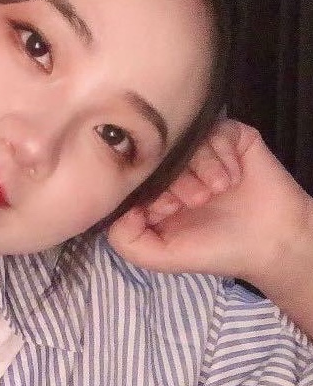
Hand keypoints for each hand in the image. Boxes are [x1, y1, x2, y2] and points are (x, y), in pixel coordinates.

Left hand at [107, 120, 312, 289]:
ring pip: (187, 140)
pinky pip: (217, 129)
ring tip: (217, 191)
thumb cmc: (214, 250)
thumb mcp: (159, 256)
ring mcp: (202, 150)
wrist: (271, 243)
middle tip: (197, 201)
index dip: (148, 188)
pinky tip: (233, 177)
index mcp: (154, 189)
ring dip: (202, 167)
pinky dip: (222, 154)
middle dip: (177, 179)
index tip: (168, 209)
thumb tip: (115, 207)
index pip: (134, 173)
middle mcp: (175, 167)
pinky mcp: (231, 137)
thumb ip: (125, 239)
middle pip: (159, 154)